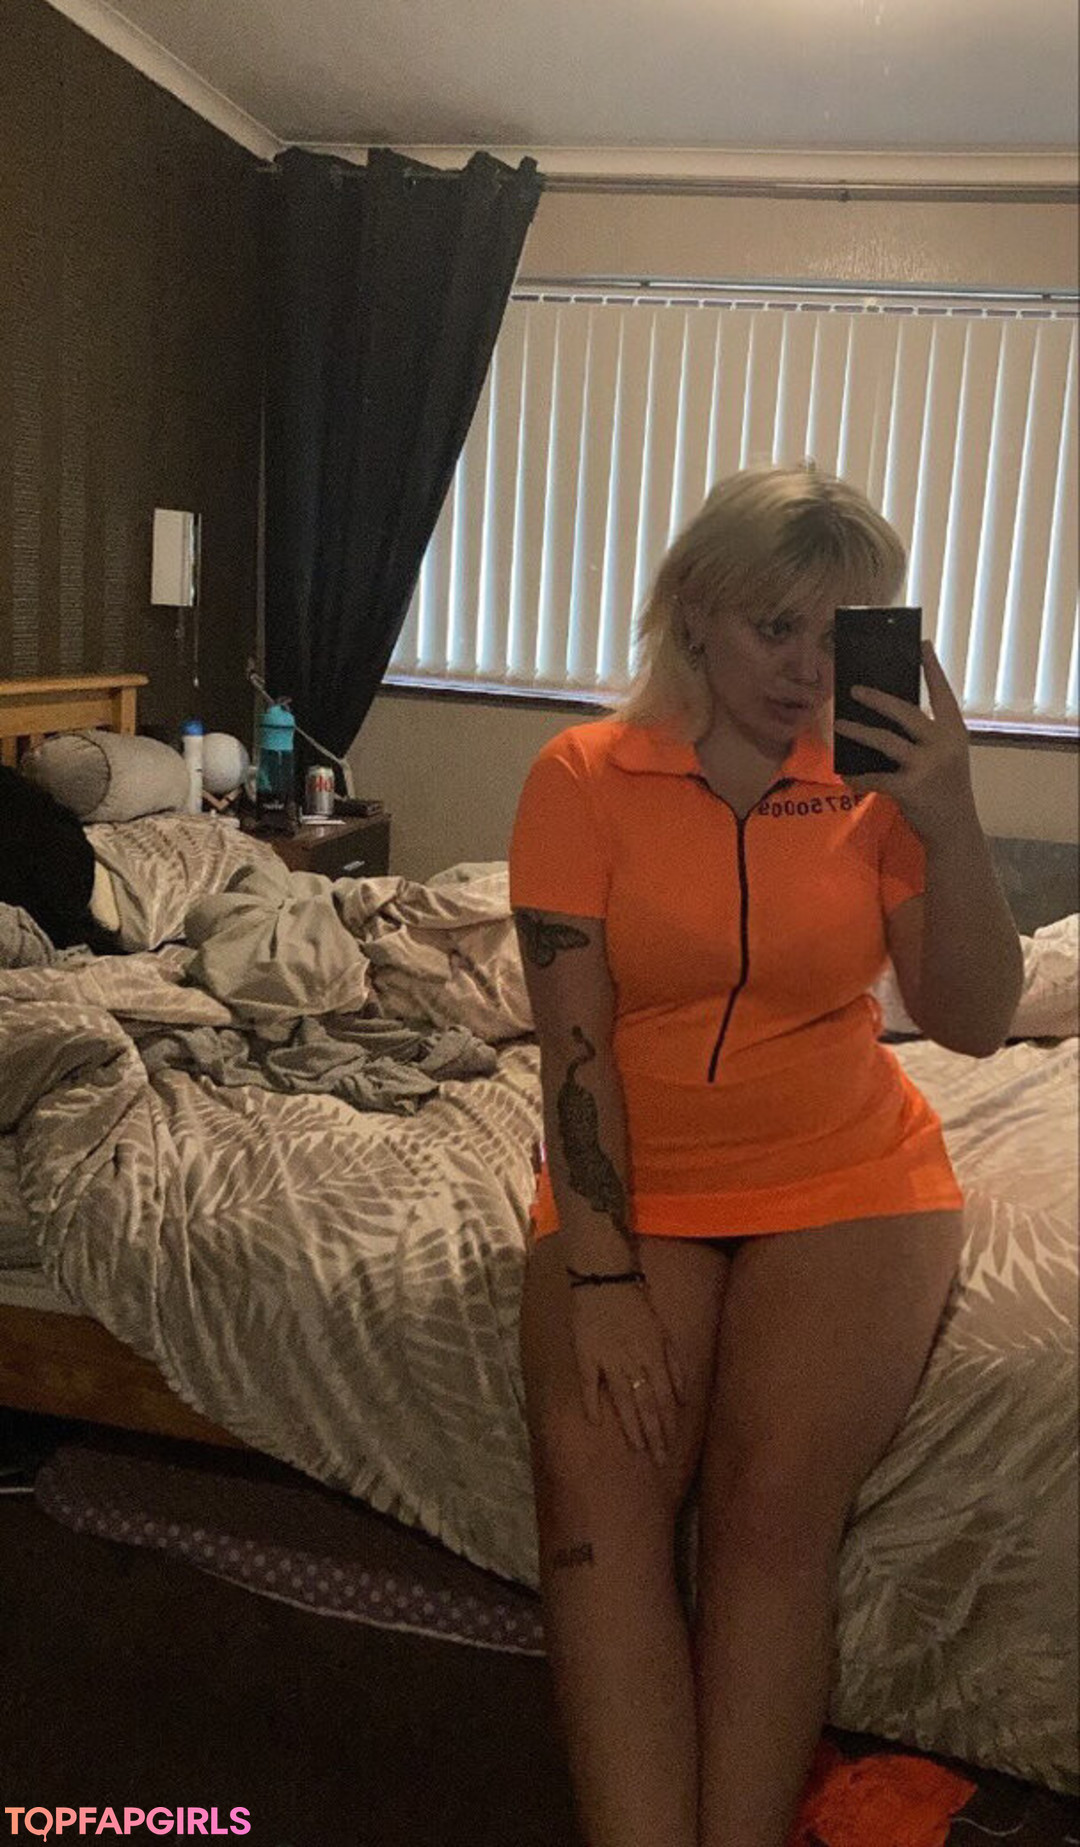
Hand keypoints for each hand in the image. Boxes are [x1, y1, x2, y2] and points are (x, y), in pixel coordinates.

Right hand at [570, 1281, 686, 1467]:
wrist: (605, 1276)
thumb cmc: (636, 1303)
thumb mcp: (662, 1331)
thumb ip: (673, 1364)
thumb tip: (683, 1397)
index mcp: (653, 1355)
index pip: (664, 1398)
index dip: (667, 1424)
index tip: (670, 1447)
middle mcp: (634, 1361)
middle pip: (647, 1404)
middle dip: (655, 1434)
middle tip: (659, 1459)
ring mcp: (608, 1359)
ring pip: (623, 1399)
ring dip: (631, 1426)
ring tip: (637, 1449)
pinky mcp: (585, 1354)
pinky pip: (588, 1383)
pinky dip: (592, 1402)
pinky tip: (596, 1422)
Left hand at [832, 640, 975, 843]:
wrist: (955, 829)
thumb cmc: (945, 789)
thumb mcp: (945, 756)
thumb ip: (926, 736)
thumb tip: (887, 714)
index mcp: (954, 732)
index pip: (943, 693)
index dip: (931, 668)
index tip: (921, 644)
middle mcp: (943, 744)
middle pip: (905, 711)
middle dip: (877, 698)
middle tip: (854, 689)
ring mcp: (927, 766)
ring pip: (885, 740)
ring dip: (858, 731)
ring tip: (839, 724)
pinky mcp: (910, 788)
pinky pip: (874, 777)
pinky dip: (858, 776)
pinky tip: (846, 775)